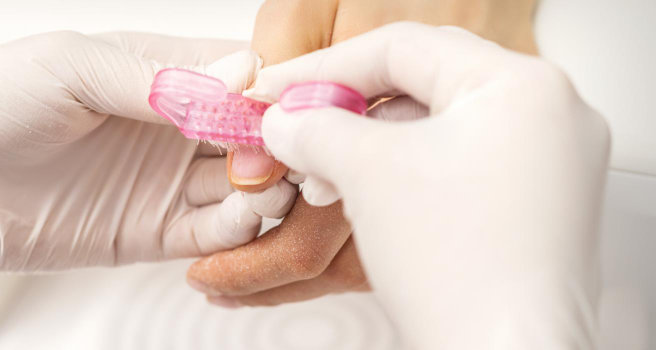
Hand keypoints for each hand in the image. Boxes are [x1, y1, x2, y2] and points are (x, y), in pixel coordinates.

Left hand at [0, 32, 295, 346]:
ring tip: (267, 187)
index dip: (268, 86)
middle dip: (276, 140)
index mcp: (156, 72)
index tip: (284, 101)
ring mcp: (165, 180)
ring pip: (244, 184)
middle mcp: (170, 126)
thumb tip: (239, 73)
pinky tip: (243, 218)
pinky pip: (214, 232)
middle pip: (251, 131)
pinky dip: (240, 228)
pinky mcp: (155, 232)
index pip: (237, 72)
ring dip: (267, 186)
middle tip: (284, 151)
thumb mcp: (70, 67)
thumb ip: (156, 76)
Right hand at [189, 0, 533, 307]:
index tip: (280, 89)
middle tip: (296, 131)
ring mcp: (545, 166)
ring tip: (321, 178)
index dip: (326, 68)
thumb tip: (287, 119)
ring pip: (434, 132)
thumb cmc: (462, 274)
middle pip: (420, 87)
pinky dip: (402, 177)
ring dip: (368, 151)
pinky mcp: (530, 207)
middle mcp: (547, 118)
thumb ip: (316, 128)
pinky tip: (362, 197)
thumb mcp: (367, 173)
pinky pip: (455, 168)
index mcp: (521, 86)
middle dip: (346, 114)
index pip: (404, 47)